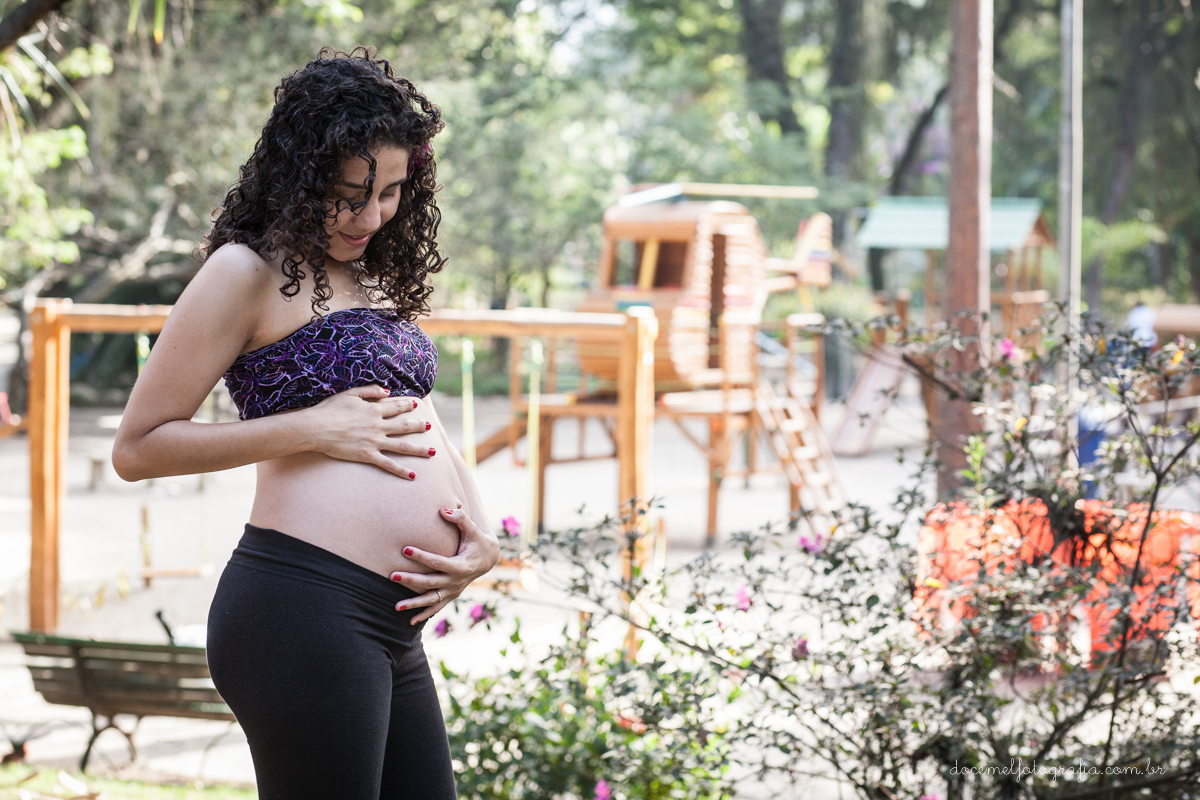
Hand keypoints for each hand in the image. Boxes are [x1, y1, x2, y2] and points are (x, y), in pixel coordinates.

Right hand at [301, 385, 431, 479]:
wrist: (316, 428)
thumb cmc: (329, 409)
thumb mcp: (350, 393)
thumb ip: (370, 390)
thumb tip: (387, 390)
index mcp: (374, 409)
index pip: (396, 407)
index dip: (407, 405)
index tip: (416, 404)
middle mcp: (378, 425)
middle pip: (404, 426)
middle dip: (418, 425)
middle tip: (430, 426)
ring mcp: (374, 441)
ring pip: (402, 446)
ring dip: (419, 449)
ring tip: (432, 451)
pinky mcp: (367, 455)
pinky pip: (388, 464)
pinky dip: (401, 470)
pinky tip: (412, 475)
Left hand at [389, 505, 500, 623]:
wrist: (489, 559)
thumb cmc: (477, 540)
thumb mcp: (472, 529)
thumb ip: (460, 518)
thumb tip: (444, 508)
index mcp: (461, 565)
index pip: (438, 562)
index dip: (421, 556)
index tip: (404, 549)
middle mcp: (456, 581)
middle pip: (430, 582)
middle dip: (411, 580)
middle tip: (392, 576)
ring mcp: (453, 591)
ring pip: (431, 599)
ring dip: (414, 604)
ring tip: (396, 607)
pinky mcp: (451, 595)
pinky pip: (436, 607)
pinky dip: (424, 615)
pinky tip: (409, 622)